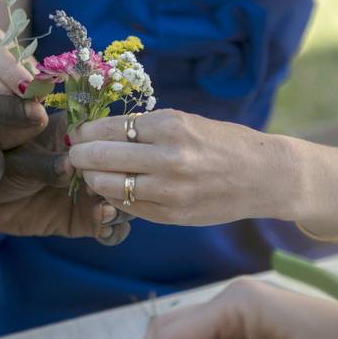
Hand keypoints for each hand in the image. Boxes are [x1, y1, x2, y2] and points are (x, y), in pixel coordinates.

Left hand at [0, 113, 131, 244]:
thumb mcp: (17, 159)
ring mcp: (90, 193)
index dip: (117, 149)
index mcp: (78, 136)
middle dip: (124, 183)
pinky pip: (109, 229)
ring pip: (123, 200)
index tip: (107, 161)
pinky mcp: (84, 221)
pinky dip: (113, 231)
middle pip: (124, 171)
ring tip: (104, 212)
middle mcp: (91, 164)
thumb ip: (43, 162)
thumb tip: (71, 163)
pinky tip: (103, 231)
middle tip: (106, 192)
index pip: (111, 138)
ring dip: (122, 207)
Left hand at [69, 110, 288, 225]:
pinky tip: (112, 188)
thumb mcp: (186, 122)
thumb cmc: (223, 143)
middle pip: (101, 157)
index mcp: (171, 127)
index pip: (110, 128)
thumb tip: (100, 132)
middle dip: (79, 154)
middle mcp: (168, 159)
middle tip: (74, 152)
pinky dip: (112, 196)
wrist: (263, 176)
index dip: (86, 131)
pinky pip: (126, 205)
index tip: (78, 132)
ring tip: (90, 171)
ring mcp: (169, 191)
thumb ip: (146, 129)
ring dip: (91, 178)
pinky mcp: (171, 216)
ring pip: (107, 186)